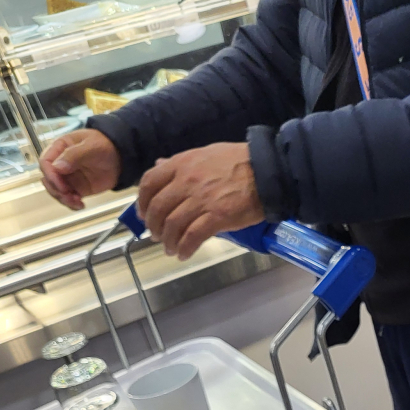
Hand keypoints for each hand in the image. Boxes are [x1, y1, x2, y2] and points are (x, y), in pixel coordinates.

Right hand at [40, 129, 120, 210]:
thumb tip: (57, 167)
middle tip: (69, 194)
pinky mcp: (77, 188)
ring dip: (63, 199)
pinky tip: (80, 205)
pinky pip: (68, 198)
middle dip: (56, 189)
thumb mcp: (91, 146)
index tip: (61, 185)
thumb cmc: (104, 144)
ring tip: (77, 201)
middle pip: (48, 179)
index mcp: (59, 148)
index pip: (45, 162)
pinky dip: (72, 204)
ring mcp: (68, 177)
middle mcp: (60, 163)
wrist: (120, 156)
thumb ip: (74, 155)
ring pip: (56, 191)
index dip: (50, 175)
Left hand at [137, 143, 263, 260]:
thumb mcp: (204, 154)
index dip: (142, 202)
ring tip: (171, 249)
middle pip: (158, 208)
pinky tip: (184, 254)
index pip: (149, 183)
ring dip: (168, 241)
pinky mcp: (217, 217)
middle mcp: (186, 181)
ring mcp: (201, 200)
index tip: (144, 214)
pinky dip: (185, 248)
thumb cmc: (239, 162)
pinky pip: (192, 236)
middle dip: (154, 226)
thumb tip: (160, 166)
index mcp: (182, 164)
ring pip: (172, 225)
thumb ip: (181, 163)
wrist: (266, 171)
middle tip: (158, 236)